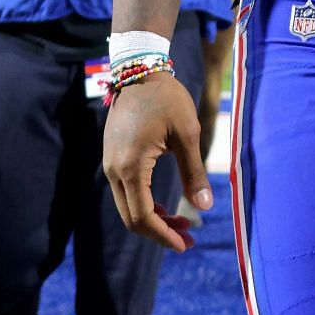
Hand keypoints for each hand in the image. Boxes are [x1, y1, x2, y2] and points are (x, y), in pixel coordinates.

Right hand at [103, 74, 206, 248]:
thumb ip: (194, 172)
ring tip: (183, 223)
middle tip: (190, 237)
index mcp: (131, 167)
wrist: (139, 71)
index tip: (186, 244)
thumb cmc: (167, 99)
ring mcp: (109, 165)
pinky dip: (144, 204)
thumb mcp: (187, 133)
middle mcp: (114, 170)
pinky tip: (166, 206)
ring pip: (127, 207)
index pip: (142, 216)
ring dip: (153, 219)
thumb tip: (205, 208)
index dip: (164, 235)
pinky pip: (125, 192)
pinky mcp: (112, 158)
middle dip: (160, 232)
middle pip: (132, 218)